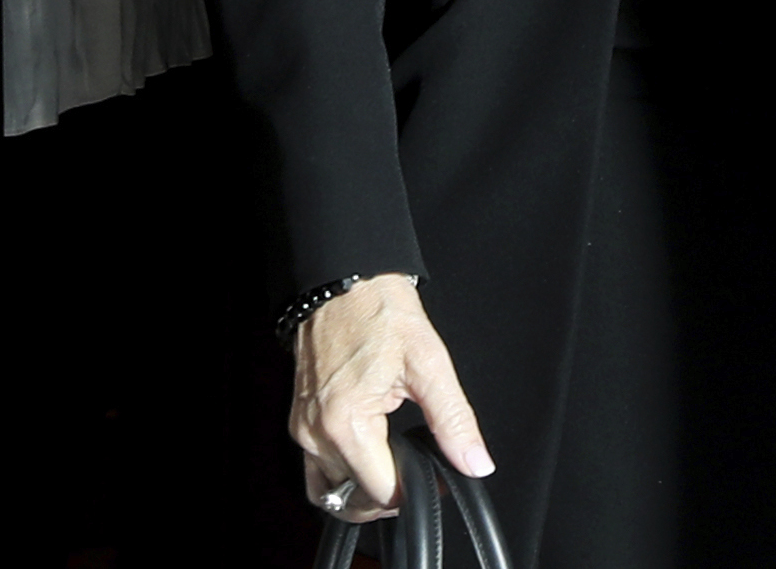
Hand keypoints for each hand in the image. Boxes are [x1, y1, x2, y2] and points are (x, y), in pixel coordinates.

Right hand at [292, 274, 494, 520]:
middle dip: (390, 494)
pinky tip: (368, 456)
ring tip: (393, 471)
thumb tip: (475, 462)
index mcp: (347, 422)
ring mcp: (303, 427)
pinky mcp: (300, 419)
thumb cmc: (379, 310)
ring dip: (362, 492)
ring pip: (330, 490)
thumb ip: (454, 420)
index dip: (416, 492)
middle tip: (419, 471)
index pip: (382, 492)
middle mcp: (317, 432)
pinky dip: (342, 474)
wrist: (344, 278)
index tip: (435, 475)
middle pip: (354, 497)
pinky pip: (317, 468)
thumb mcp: (429, 362)